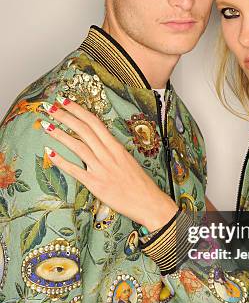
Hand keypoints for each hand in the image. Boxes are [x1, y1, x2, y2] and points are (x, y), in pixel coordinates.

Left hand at [38, 97, 177, 230]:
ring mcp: (101, 168)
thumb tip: (98, 143)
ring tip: (46, 125)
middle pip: (83, 130)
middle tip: (50, 107)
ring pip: (77, 146)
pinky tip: (49, 152)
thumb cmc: (140, 183)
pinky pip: (75, 170)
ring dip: (60, 134)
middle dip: (65, 116)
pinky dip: (61, 161)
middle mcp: (108, 154)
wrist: (148, 202)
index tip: (65, 101)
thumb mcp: (127, 160)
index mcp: (116, 146)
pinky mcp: (95, 184)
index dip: (78, 110)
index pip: (94, 122)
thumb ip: (112, 151)